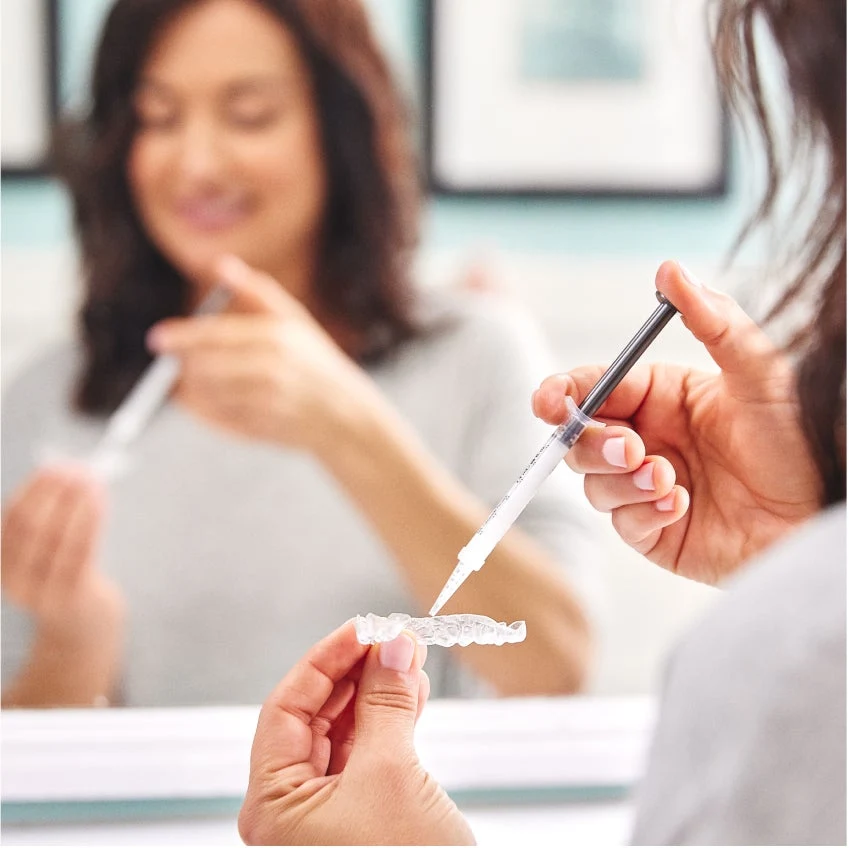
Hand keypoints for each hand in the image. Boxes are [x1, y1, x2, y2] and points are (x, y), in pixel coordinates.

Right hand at [1, 462, 122, 637]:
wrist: (82, 626)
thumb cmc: (67, 575)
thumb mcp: (47, 550)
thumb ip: (50, 517)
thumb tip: (66, 470)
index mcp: (4, 563)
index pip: (12, 519)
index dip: (33, 490)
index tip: (53, 467)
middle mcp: (15, 579)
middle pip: (30, 527)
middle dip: (52, 494)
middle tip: (75, 470)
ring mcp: (41, 591)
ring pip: (55, 539)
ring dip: (74, 504)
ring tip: (91, 482)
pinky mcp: (69, 596)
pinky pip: (79, 553)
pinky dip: (88, 522)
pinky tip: (99, 502)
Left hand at [148, 255, 386, 454]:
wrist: (343, 416)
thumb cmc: (315, 363)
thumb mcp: (294, 321)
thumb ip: (256, 291)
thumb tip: (221, 264)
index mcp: (276, 338)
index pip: (215, 336)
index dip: (181, 337)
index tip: (157, 338)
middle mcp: (270, 371)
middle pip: (203, 367)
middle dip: (184, 364)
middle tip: (175, 361)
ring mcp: (264, 403)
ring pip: (206, 394)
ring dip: (193, 388)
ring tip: (201, 381)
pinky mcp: (259, 428)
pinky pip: (215, 418)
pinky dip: (205, 410)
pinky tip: (214, 401)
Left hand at [238, 622, 473, 845]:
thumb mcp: (391, 775)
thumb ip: (387, 702)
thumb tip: (392, 645)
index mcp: (273, 805)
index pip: (287, 708)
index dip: (325, 660)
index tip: (363, 627)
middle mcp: (293, 810)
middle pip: (316, 716)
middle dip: (357, 671)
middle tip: (393, 637)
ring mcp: (328, 814)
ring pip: (346, 731)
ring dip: (378, 690)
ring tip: (410, 656)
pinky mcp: (363, 816)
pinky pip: (370, 752)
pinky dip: (392, 718)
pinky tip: (413, 691)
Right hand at [533, 261, 820, 584]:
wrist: (821, 514)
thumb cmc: (799, 440)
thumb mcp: (759, 372)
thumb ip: (712, 320)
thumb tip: (670, 269)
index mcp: (659, 397)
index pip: (593, 389)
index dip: (562, 394)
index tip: (548, 402)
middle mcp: (647, 439)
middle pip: (581, 437)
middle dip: (594, 442)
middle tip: (632, 448)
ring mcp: (646, 487)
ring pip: (593, 481)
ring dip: (622, 480)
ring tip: (670, 480)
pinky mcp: (653, 530)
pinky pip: (621, 521)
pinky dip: (643, 512)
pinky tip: (682, 505)